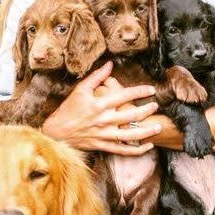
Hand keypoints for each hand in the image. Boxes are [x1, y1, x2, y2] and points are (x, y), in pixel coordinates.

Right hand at [41, 62, 162, 154]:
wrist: (56, 133)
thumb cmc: (68, 109)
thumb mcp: (80, 90)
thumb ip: (97, 76)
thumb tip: (110, 64)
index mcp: (100, 104)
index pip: (125, 96)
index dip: (140, 92)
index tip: (151, 90)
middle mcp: (104, 120)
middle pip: (131, 115)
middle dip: (147, 110)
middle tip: (156, 106)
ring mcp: (104, 135)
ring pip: (131, 135)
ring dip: (147, 131)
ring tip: (158, 127)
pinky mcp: (103, 146)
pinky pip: (123, 150)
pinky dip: (137, 150)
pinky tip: (148, 146)